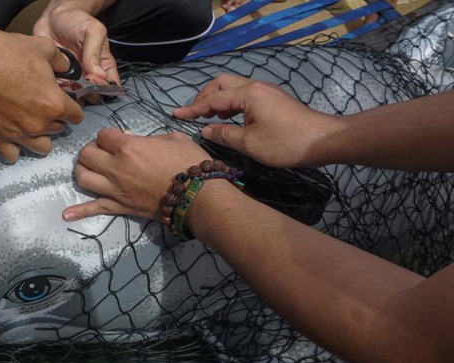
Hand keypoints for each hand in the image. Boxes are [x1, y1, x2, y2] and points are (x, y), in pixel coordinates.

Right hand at [0, 28, 83, 161]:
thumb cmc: (7, 51)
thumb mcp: (43, 48)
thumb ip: (61, 61)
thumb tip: (67, 68)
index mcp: (54, 104)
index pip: (76, 116)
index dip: (73, 106)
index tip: (66, 100)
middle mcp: (38, 124)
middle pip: (59, 130)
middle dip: (56, 118)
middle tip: (44, 104)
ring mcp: (18, 133)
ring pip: (42, 147)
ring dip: (41, 136)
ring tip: (32, 122)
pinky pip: (12, 155)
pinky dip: (15, 149)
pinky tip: (14, 135)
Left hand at [33, 2, 120, 103]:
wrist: (53, 17)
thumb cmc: (77, 21)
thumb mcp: (93, 31)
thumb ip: (95, 52)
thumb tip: (99, 75)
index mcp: (103, 65)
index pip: (110, 85)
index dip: (104, 87)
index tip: (93, 79)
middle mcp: (89, 75)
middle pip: (94, 96)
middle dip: (88, 92)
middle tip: (79, 81)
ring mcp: (73, 79)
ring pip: (77, 97)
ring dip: (72, 94)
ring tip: (66, 82)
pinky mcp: (58, 79)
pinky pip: (59, 92)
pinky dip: (57, 90)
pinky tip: (55, 79)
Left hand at [62, 130, 209, 220]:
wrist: (198, 196)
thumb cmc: (189, 163)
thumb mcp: (170, 138)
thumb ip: (146, 137)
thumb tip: (129, 140)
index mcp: (128, 147)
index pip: (103, 135)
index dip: (108, 135)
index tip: (116, 139)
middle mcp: (116, 168)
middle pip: (86, 155)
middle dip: (91, 149)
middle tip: (102, 152)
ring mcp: (115, 189)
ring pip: (83, 178)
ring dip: (82, 171)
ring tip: (89, 169)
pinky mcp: (120, 207)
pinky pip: (95, 209)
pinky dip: (79, 212)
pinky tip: (66, 215)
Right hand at [174, 74, 341, 168]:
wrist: (322, 140)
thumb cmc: (285, 143)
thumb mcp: (249, 143)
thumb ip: (224, 135)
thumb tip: (205, 131)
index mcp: (248, 94)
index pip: (213, 99)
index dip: (193, 108)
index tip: (176, 114)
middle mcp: (255, 87)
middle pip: (222, 83)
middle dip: (204, 97)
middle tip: (193, 114)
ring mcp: (266, 92)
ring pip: (234, 89)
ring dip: (217, 100)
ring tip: (207, 118)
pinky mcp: (273, 100)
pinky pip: (244, 95)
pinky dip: (230, 104)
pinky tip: (227, 118)